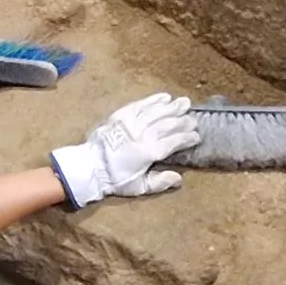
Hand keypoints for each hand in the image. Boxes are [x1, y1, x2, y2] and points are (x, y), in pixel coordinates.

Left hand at [50, 92, 202, 206]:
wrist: (89, 166)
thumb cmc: (115, 179)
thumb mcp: (138, 187)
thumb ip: (159, 183)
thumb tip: (179, 178)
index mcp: (149, 152)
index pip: (174, 142)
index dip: (187, 138)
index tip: (196, 136)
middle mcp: (143, 134)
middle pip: (169, 124)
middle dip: (183, 121)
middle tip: (193, 120)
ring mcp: (132, 123)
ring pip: (157, 111)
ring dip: (173, 106)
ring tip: (185, 102)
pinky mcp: (122, 115)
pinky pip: (141, 104)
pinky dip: (154, 100)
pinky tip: (164, 97)